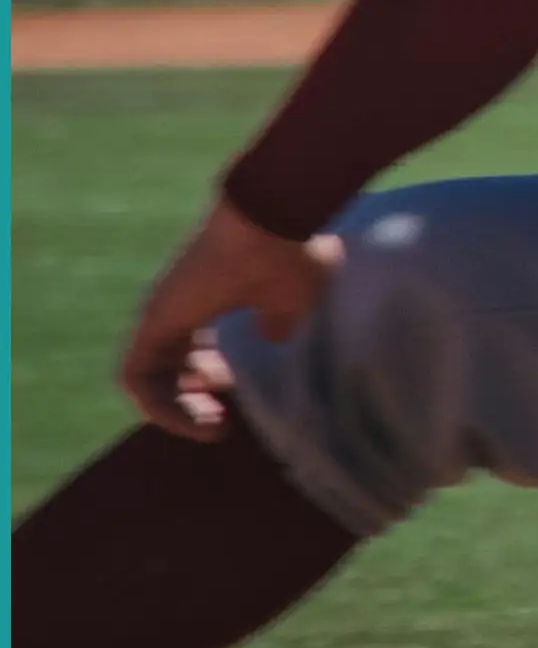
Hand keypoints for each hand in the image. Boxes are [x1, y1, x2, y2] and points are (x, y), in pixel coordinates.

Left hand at [120, 200, 333, 438]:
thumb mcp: (294, 298)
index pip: (191, 347)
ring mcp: (160, 315)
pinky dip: (157, 406)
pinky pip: (134, 378)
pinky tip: (191, 417)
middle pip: (167, 367)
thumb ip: (279, 320)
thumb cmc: (289, 253)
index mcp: (209, 297)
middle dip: (191, 402)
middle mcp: (178, 307)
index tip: (237, 389)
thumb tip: (272, 336)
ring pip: (147, 379)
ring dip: (176, 413)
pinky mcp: (151, 323)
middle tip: (221, 421)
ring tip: (212, 426)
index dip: (209, 377)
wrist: (271, 221)